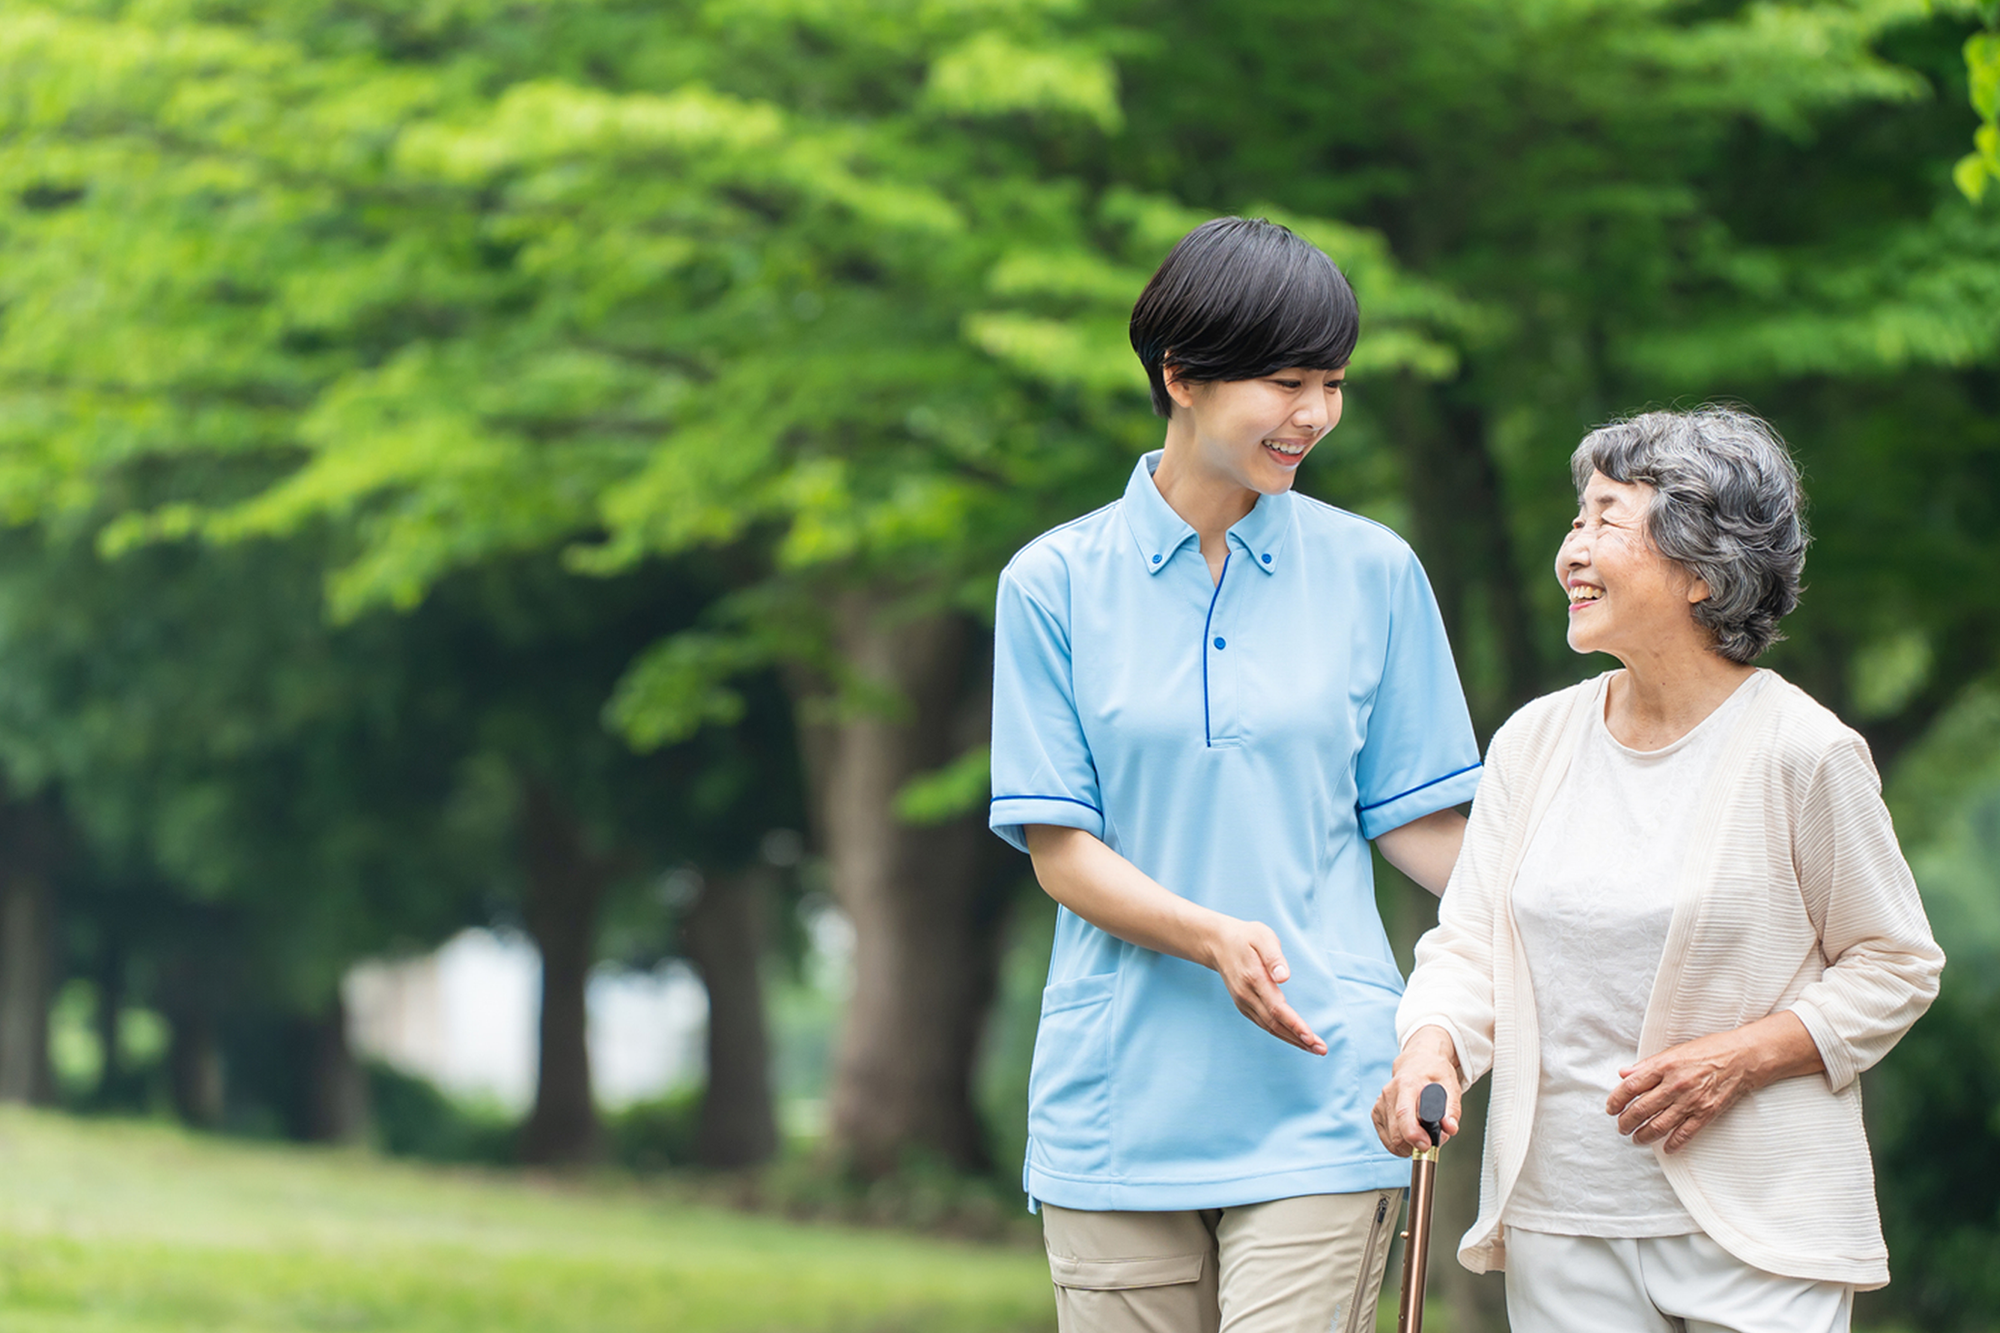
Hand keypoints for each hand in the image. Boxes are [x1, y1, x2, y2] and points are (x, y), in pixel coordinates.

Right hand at [1200, 915, 1325, 1054]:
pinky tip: (1295, 1039)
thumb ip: (1274, 956)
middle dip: (1299, 1039)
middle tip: (1321, 1049)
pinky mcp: (1244, 1005)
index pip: (1276, 1008)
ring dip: (1292, 1040)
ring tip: (1314, 1048)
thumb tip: (1284, 977)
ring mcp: (1243, 1002)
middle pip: (1275, 1024)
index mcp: (1254, 978)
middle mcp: (1247, 995)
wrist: (1218, 943)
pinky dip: (1281, 1034)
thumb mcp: (1262, 936)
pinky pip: (1264, 1024)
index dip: (1294, 1024)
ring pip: (1270, 1027)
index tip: (1311, 1037)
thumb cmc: (1246, 937)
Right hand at [1373, 1026, 1462, 1154]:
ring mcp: (1381, 1102)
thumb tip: (1450, 1128)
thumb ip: (1452, 1109)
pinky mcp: (1376, 1111)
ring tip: (1424, 1135)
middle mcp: (1390, 1093)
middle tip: (1432, 1142)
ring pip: (1391, 1139)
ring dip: (1409, 1146)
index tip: (1427, 1145)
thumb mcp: (1451, 1086)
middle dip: (1415, 1145)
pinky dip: (1399, 1144)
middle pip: (1396, 1132)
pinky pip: (1386, 1139)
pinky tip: (1411, 1135)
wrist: (1417, 1062)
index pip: (1404, 1113)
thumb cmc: (1435, 1074)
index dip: (1413, 1134)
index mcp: (1407, 1084)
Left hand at [1607, 1013, 1819, 1152]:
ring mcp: (1691, 1101)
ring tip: (1635, 1138)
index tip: (1610, 1108)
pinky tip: (1666, 1148)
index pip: (1631, 1086)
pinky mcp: (1707, 1113)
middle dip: (1626, 1121)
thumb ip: (1647, 1065)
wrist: (1743, 1059)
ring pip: (1660, 1124)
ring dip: (1644, 1135)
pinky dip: (1673, 1143)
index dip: (1617, 1099)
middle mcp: (1675, 1085)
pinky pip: (1686, 1133)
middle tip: (1621, 1127)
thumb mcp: (1674, 1051)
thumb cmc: (1708, 1051)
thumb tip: (1624, 1073)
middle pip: (1642, 1108)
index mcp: (1665, 1066)